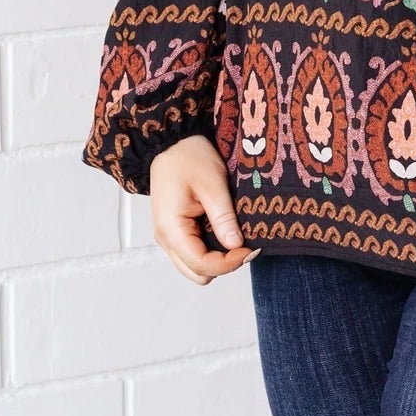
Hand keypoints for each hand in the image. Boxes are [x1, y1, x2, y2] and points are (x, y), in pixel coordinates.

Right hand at [149, 136, 255, 284]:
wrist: (171, 142)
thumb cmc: (188, 157)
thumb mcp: (212, 185)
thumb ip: (224, 218)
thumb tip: (236, 245)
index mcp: (171, 229)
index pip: (201, 265)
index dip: (229, 263)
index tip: (249, 249)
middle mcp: (166, 238)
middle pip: (196, 273)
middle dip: (222, 265)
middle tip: (243, 245)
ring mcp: (169, 236)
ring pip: (195, 266)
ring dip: (216, 258)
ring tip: (234, 237)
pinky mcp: (175, 231)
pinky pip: (193, 252)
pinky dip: (210, 249)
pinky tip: (223, 232)